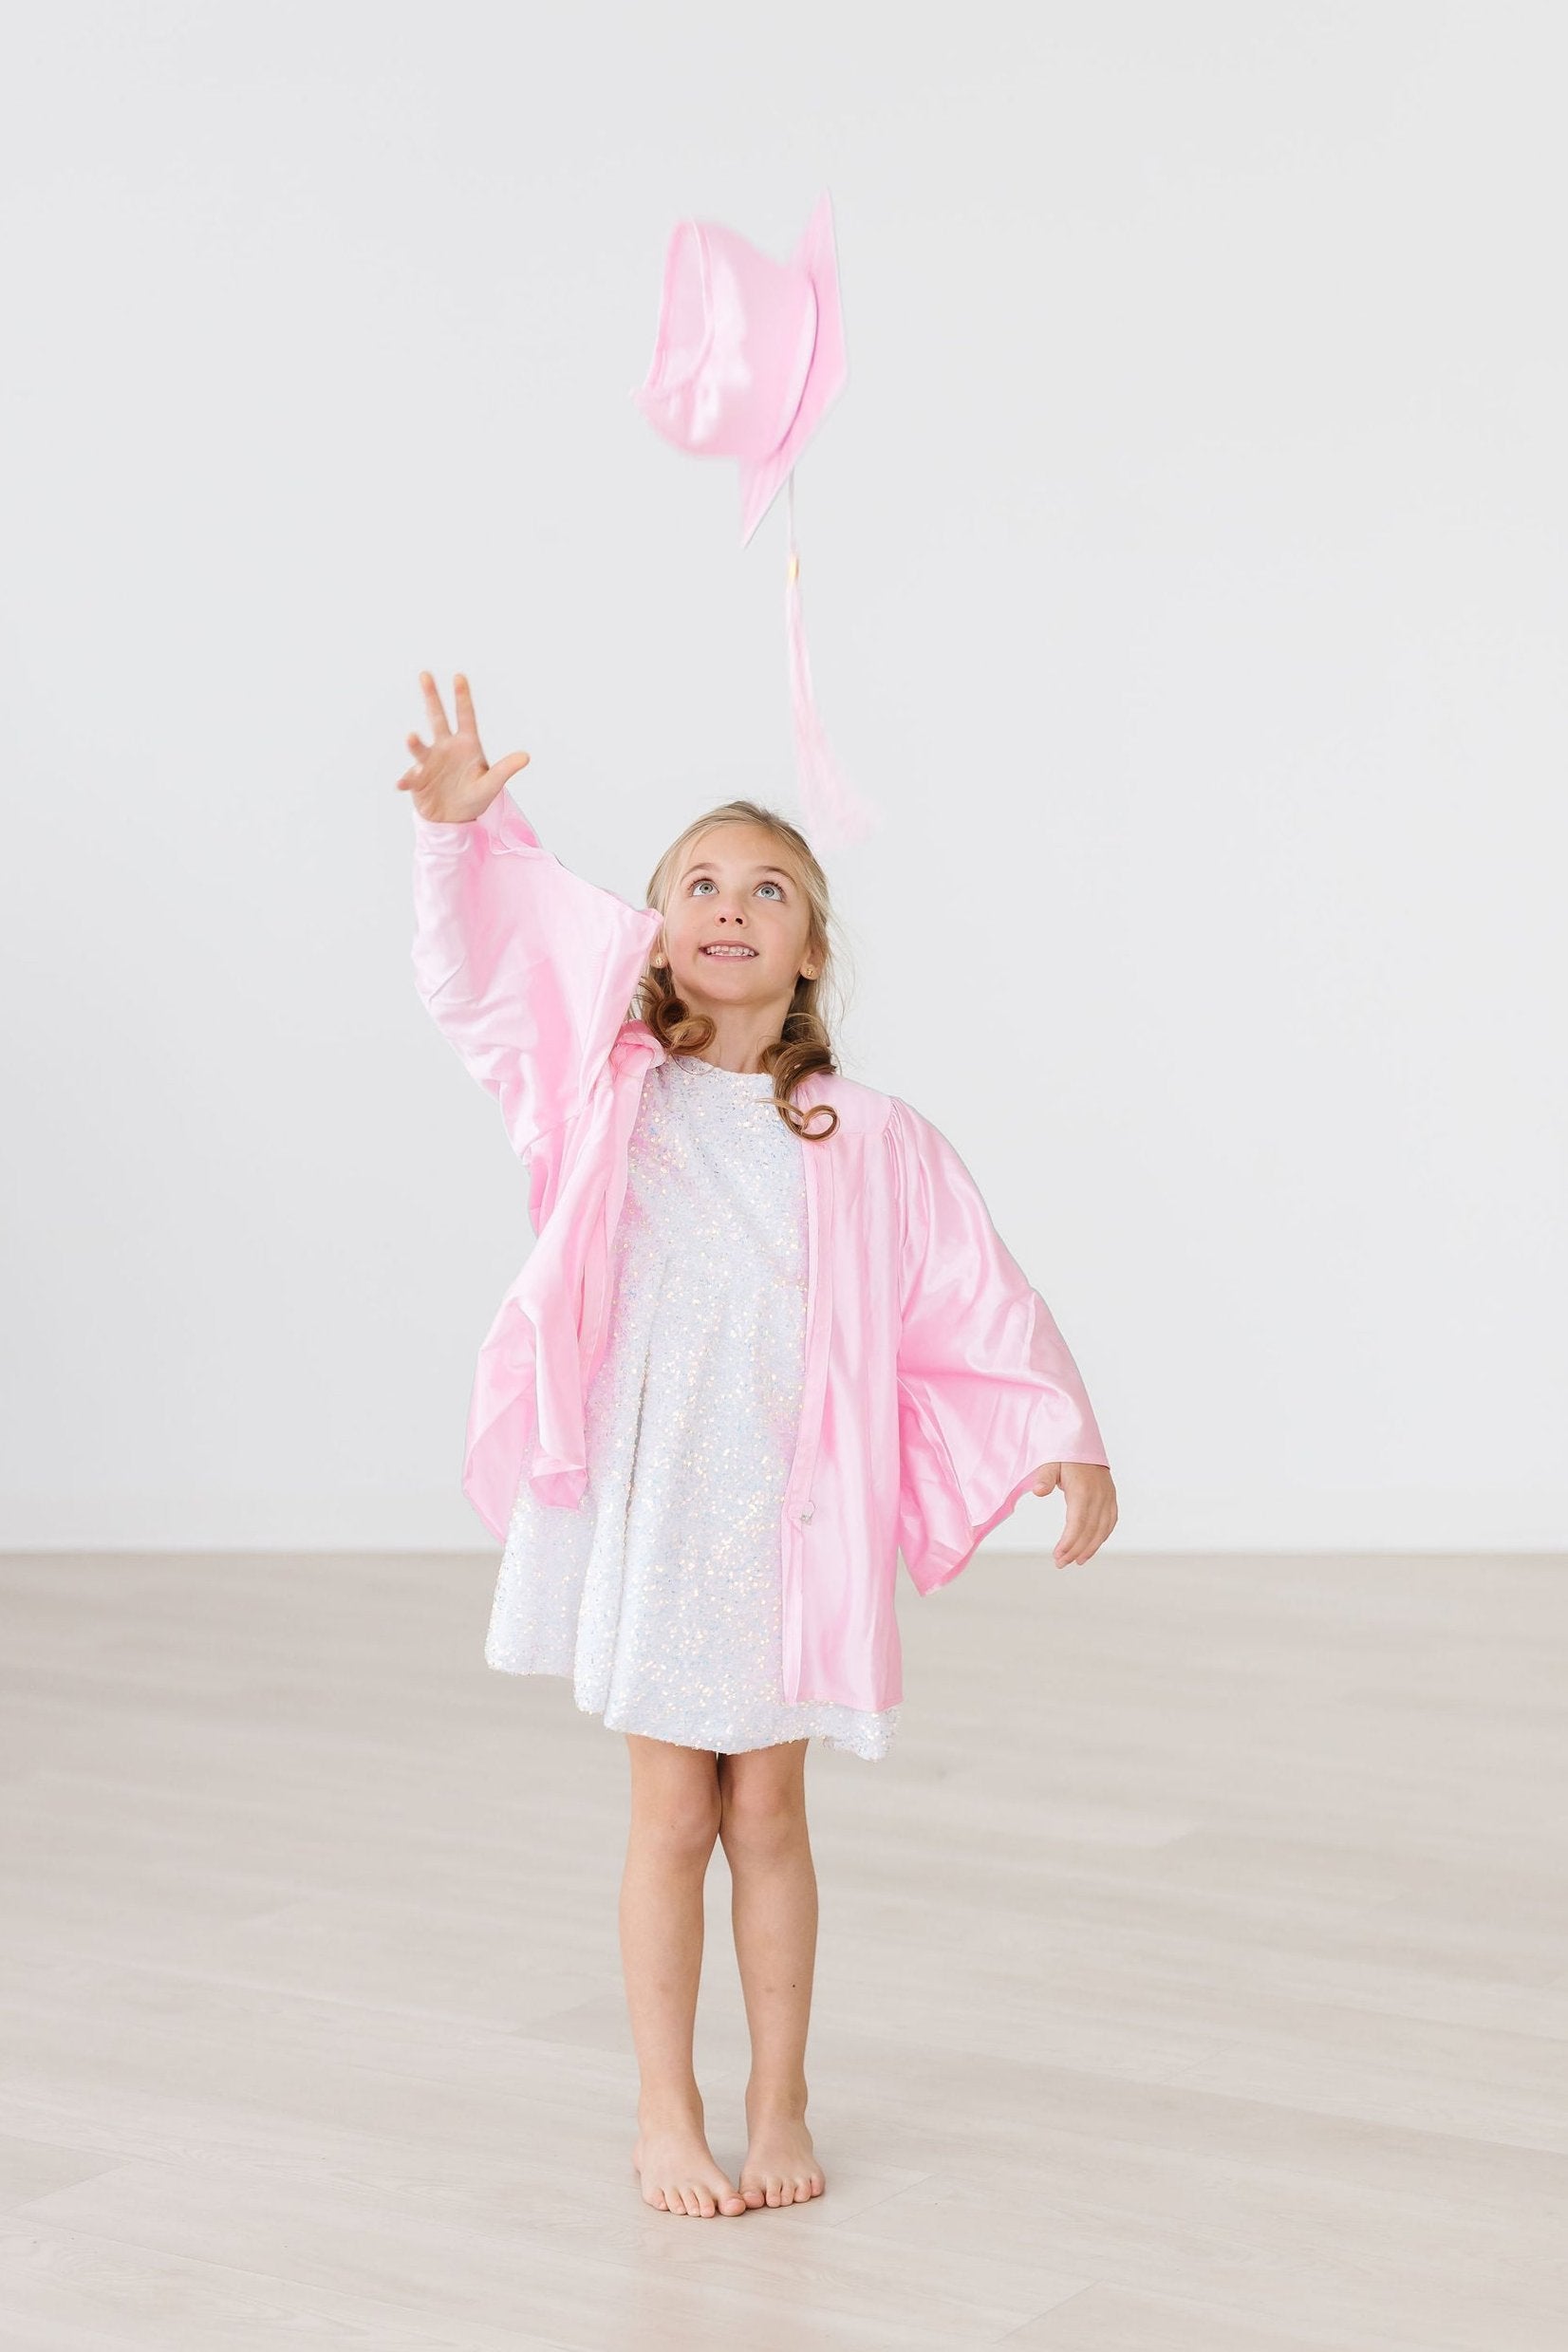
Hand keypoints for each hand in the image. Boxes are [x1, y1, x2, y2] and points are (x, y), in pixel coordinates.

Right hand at [396, 671, 530, 824]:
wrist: (454, 819)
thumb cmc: (475, 798)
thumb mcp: (492, 785)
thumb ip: (506, 769)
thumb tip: (526, 757)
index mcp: (466, 745)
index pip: (465, 716)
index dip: (463, 697)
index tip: (459, 677)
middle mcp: (445, 747)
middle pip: (437, 718)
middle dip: (432, 697)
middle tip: (425, 675)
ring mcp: (429, 762)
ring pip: (420, 748)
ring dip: (415, 743)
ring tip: (411, 737)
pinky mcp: (417, 780)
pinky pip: (410, 778)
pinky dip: (407, 780)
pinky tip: (403, 784)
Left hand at [1029, 1461, 1116, 1566]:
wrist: (1083, 1440)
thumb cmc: (1064, 1453)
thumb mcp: (1050, 1461)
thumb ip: (1044, 1477)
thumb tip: (1038, 1491)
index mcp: (1083, 1489)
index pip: (1078, 1523)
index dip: (1069, 1542)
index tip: (1058, 1555)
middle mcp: (1099, 1495)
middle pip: (1090, 1530)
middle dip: (1075, 1550)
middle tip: (1061, 1563)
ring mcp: (1107, 1497)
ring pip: (1102, 1529)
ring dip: (1090, 1548)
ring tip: (1076, 1561)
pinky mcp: (1111, 1497)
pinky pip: (1110, 1522)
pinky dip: (1102, 1537)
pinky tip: (1091, 1547)